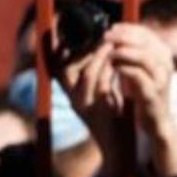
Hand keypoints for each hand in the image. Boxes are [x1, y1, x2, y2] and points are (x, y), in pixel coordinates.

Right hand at [52, 35, 121, 156]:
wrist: (117, 145)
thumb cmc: (111, 116)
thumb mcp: (100, 94)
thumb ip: (99, 74)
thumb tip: (101, 48)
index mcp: (72, 94)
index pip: (59, 67)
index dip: (60, 49)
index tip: (69, 31)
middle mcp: (74, 99)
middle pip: (68, 69)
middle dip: (82, 49)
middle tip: (99, 35)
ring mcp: (85, 106)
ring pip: (88, 75)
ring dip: (99, 57)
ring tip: (109, 44)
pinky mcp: (100, 111)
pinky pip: (103, 87)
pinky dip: (110, 71)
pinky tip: (117, 62)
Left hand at [107, 24, 174, 129]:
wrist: (155, 120)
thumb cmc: (143, 91)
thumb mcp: (139, 67)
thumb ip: (132, 51)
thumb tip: (114, 32)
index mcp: (163, 55)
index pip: (146, 33)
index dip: (128, 28)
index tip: (111, 28)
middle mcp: (165, 64)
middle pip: (145, 42)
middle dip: (123, 37)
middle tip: (105, 37)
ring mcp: (161, 78)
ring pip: (144, 56)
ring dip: (123, 52)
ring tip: (108, 52)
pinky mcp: (153, 93)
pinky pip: (138, 75)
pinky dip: (124, 68)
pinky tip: (113, 67)